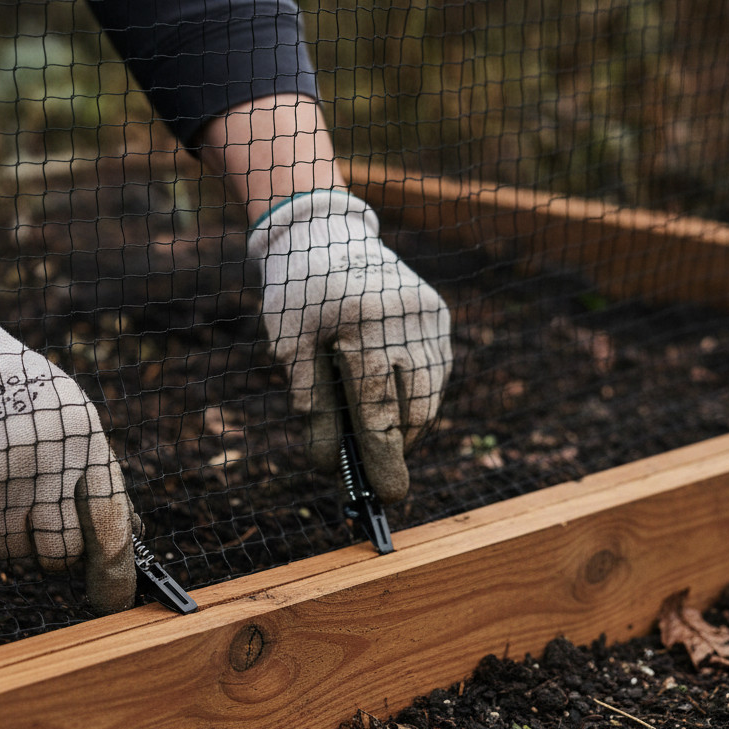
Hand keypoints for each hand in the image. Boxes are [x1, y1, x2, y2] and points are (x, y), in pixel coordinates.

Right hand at [0, 282, 137, 612]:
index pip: (109, 524)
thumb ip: (95, 473)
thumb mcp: (70, 415)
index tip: (114, 601)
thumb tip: (129, 539)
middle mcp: (41, 462)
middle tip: (34, 513)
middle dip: (50, 544)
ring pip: (12, 553)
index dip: (115, 572)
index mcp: (81, 437)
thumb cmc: (14, 393)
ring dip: (5, 532)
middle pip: (60, 553)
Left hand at [248, 190, 451, 502]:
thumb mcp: (289, 347)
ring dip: (407, 424)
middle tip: (377, 472)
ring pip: (431, 395)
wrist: (326, 232)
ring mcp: (430, 316)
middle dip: (397, 447)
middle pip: (416, 409)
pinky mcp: (439, 314)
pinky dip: (416, 397)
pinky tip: (391, 402)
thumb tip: (329, 466)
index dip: (384, 459)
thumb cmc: (298, 292)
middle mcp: (407, 319)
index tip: (389, 496)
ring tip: (379, 435)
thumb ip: (311, 405)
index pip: (379, 410)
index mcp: (363, 325)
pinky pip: (437, 372)